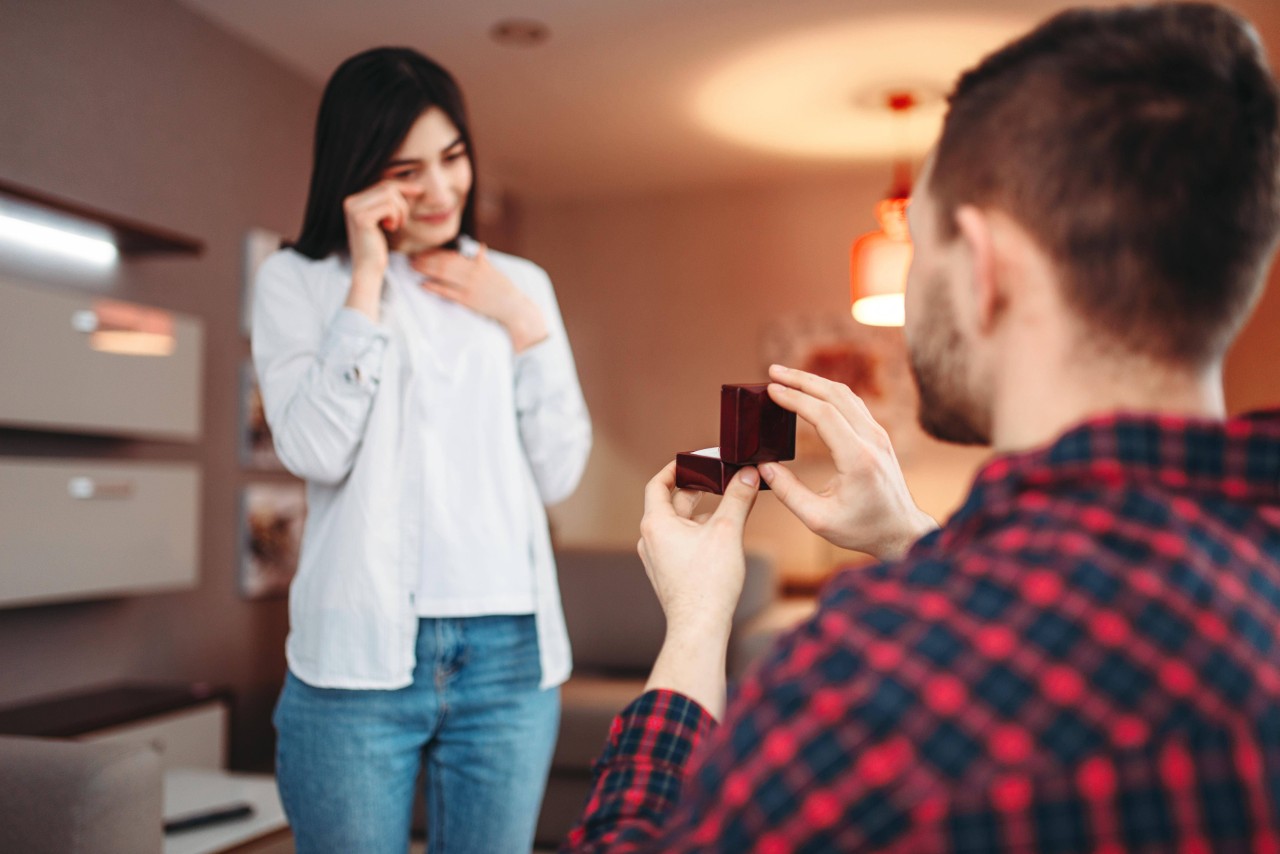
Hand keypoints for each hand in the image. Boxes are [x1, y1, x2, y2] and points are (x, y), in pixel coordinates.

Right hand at [342, 181, 422, 318]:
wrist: (368, 269)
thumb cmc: (378, 246)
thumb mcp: (384, 220)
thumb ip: (389, 202)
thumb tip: (413, 185)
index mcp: (353, 201)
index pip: (382, 185)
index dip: (403, 187)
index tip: (419, 191)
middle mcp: (350, 202)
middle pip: (387, 187)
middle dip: (402, 203)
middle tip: (402, 221)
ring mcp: (354, 209)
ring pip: (390, 195)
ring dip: (401, 211)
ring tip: (396, 226)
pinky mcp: (362, 218)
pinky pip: (389, 206)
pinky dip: (396, 216)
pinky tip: (391, 228)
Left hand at [410, 245, 548, 351]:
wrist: (513, 307)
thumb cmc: (503, 289)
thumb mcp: (494, 271)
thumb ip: (484, 260)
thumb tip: (480, 248)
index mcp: (477, 264)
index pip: (452, 255)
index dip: (436, 253)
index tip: (424, 252)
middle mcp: (472, 272)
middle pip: (444, 263)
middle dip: (426, 260)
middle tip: (413, 259)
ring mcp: (469, 286)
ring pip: (443, 274)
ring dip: (426, 270)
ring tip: (414, 267)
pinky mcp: (467, 300)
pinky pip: (446, 292)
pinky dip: (434, 287)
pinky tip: (423, 284)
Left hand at [638, 462, 759, 719]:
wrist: (700, 628)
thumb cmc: (708, 582)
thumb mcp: (728, 531)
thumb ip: (738, 498)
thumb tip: (748, 473)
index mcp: (656, 523)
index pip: (658, 484)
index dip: (676, 468)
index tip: (694, 460)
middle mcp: (651, 539)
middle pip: (672, 503)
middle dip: (698, 490)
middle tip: (721, 479)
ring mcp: (658, 559)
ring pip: (679, 525)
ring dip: (702, 513)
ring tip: (729, 506)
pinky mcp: (669, 574)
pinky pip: (682, 544)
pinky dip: (699, 533)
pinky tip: (723, 536)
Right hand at [760, 364, 937, 560]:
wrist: (901, 531)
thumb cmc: (862, 529)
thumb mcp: (818, 519)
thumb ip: (788, 492)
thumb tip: (763, 466)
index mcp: (858, 459)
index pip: (823, 415)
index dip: (795, 398)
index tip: (771, 389)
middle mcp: (872, 440)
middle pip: (835, 395)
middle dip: (801, 379)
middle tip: (772, 371)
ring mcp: (878, 435)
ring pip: (846, 395)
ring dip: (815, 382)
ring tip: (786, 377)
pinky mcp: (878, 436)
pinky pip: (853, 403)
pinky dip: (828, 392)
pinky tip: (811, 392)